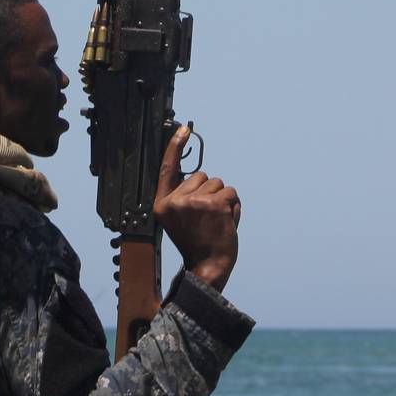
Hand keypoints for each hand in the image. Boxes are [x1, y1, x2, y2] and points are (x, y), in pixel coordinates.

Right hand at [153, 126, 240, 292]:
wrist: (207, 266)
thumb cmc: (196, 242)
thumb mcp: (179, 219)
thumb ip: (184, 197)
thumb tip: (200, 177)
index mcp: (162, 204)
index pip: (167, 168)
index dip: (175, 147)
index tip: (182, 129)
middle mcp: (175, 200)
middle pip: (202, 176)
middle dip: (209, 192)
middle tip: (206, 218)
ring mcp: (195, 201)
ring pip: (219, 184)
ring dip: (222, 200)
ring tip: (215, 222)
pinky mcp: (215, 204)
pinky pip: (231, 193)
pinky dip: (234, 206)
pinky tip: (225, 222)